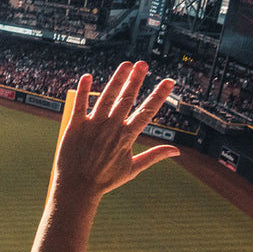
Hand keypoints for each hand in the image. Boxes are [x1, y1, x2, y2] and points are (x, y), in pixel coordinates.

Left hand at [54, 61, 178, 198]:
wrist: (77, 188)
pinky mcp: (75, 126)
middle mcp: (111, 128)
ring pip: (106, 97)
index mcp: (127, 137)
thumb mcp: (133, 169)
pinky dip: (83, 90)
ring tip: (125, 65)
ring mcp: (93, 126)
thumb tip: (177, 151)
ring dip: (116, 80)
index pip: (147, 112)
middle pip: (126, 99)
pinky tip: (87, 76)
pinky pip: (79, 104)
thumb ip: (154, 156)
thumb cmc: (105, 180)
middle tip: (143, 63)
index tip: (169, 81)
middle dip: (136, 80)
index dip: (159, 95)